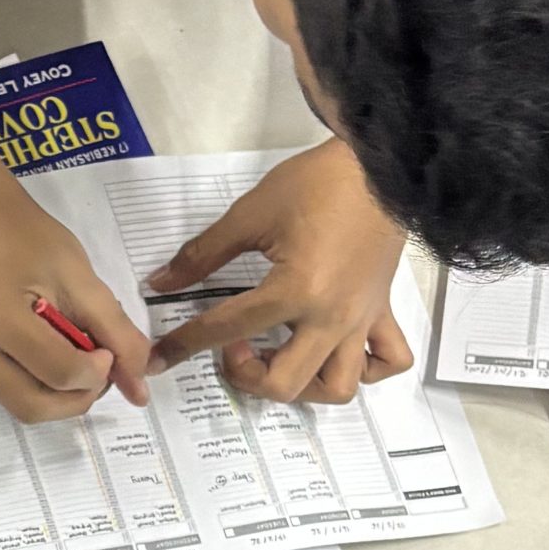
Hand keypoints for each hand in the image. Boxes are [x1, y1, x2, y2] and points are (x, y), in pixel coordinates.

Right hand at [0, 187, 151, 421]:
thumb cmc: (31, 241)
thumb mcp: (83, 281)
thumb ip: (117, 335)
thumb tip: (140, 392)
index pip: (59, 373)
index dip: (97, 372)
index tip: (107, 348)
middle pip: (35, 406)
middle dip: (79, 397)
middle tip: (97, 367)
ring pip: (23, 408)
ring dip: (61, 398)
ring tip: (77, 362)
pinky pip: (11, 395)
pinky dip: (42, 388)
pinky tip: (51, 356)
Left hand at [145, 138, 411, 404]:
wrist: (379, 161)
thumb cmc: (316, 183)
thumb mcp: (250, 214)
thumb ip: (202, 255)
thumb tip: (161, 282)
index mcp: (296, 290)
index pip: (228, 329)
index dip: (185, 345)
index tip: (160, 359)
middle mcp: (331, 317)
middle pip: (286, 384)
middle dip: (247, 376)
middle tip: (232, 345)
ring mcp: (362, 319)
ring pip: (339, 388)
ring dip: (303, 387)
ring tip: (279, 355)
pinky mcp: (383, 310)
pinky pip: (388, 360)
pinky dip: (365, 370)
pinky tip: (334, 352)